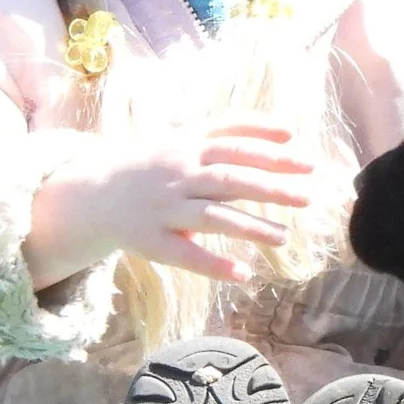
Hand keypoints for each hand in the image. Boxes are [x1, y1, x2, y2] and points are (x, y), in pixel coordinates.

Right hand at [25, 121, 320, 287]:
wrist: (96, 192)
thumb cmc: (156, 162)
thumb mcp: (188, 136)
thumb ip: (233, 129)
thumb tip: (287, 130)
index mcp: (189, 147)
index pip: (236, 148)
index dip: (272, 154)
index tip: (308, 164)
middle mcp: (178, 176)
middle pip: (229, 180)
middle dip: (270, 189)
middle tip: (308, 197)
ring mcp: (165, 209)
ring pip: (211, 218)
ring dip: (249, 228)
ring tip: (284, 238)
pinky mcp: (153, 242)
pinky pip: (185, 256)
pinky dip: (214, 266)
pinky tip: (244, 275)